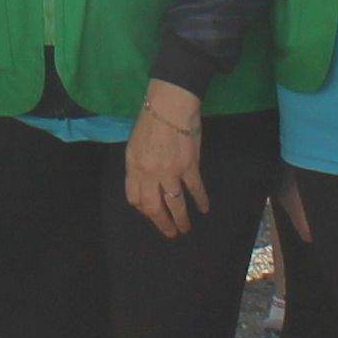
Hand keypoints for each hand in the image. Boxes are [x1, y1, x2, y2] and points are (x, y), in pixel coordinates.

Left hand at [124, 85, 208, 239]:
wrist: (170, 105)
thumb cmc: (151, 120)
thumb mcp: (135, 144)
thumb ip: (139, 164)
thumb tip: (147, 181)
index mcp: (133, 166)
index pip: (134, 197)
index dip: (143, 209)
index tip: (151, 214)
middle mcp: (149, 173)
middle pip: (153, 207)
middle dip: (161, 223)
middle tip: (170, 233)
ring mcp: (169, 171)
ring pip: (174, 203)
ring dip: (181, 219)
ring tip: (185, 228)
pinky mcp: (188, 166)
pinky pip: (194, 189)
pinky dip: (200, 200)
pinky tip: (204, 208)